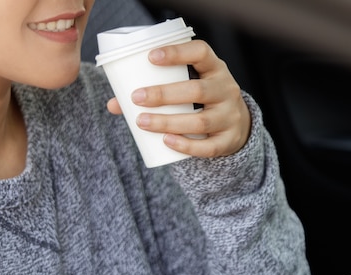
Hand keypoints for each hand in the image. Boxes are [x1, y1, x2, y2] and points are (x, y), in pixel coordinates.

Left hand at [107, 40, 250, 157]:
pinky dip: (186, 145)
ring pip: (200, 121)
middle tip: (137, 98)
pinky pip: (208, 146)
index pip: (201, 52)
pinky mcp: (229, 140)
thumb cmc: (202, 101)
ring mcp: (230, 116)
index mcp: (215, 68)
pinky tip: (167, 142)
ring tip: (142, 122)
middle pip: (197, 90)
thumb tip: (113, 104)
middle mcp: (226, 90)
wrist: (237, 126)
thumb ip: (155, 92)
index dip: (177, 52)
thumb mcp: (187, 87)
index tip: (150, 57)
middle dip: (164, 94)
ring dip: (168, 122)